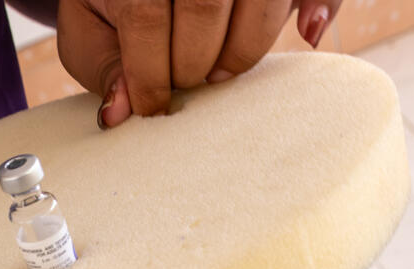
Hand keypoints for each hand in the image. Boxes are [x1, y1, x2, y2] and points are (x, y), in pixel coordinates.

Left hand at [56, 0, 340, 127]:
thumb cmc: (117, 4)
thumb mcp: (92, 29)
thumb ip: (103, 68)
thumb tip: (120, 113)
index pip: (145, 13)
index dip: (149, 73)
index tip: (152, 107)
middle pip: (204, 5)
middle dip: (193, 65)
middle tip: (186, 84)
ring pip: (260, 2)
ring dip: (240, 52)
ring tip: (217, 71)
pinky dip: (322, 6)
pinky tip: (305, 31)